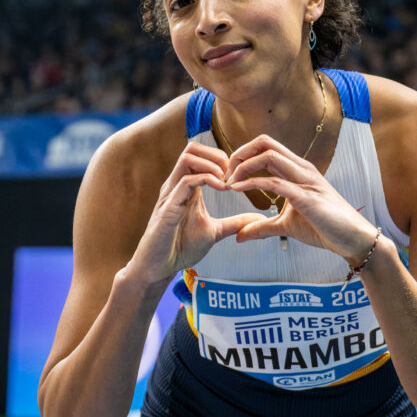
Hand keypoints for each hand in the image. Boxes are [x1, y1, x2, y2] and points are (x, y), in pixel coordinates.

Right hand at [124, 141, 261, 286]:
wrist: (158, 268)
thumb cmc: (181, 248)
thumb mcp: (215, 231)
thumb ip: (234, 222)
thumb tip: (258, 218)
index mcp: (186, 187)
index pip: (200, 155)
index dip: (221, 158)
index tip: (237, 175)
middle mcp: (176, 185)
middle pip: (192, 148)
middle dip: (217, 155)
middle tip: (233, 173)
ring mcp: (171, 194)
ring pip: (187, 158)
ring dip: (212, 164)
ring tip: (227, 180)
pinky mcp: (168, 207)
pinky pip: (186, 181)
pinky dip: (207, 179)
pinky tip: (222, 188)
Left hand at [226, 134, 377, 263]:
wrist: (352, 239)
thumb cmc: (324, 228)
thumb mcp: (286, 226)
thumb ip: (262, 227)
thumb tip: (239, 236)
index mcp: (297, 170)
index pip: (265, 147)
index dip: (242, 156)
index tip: (228, 175)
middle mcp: (301, 168)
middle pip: (264, 142)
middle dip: (239, 154)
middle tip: (224, 174)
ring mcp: (304, 179)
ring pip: (268, 155)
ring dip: (242, 166)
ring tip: (228, 183)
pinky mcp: (306, 196)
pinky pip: (274, 182)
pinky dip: (252, 183)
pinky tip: (237, 190)